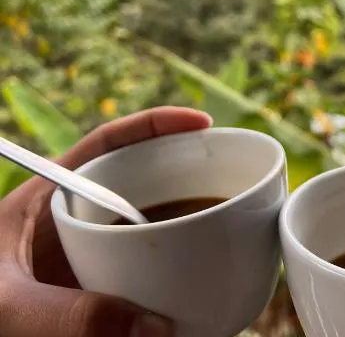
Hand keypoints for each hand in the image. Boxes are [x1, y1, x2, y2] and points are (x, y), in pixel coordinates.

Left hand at [0, 107, 210, 336]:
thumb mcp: (8, 306)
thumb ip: (68, 315)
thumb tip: (155, 327)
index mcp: (51, 196)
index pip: (109, 142)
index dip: (157, 125)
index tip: (202, 123)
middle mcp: (78, 219)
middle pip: (140, 180)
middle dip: (184, 175)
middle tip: (228, 180)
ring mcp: (91, 254)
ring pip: (148, 227)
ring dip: (184, 227)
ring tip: (223, 231)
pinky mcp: (100, 290)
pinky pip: (146, 273)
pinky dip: (173, 275)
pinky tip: (194, 290)